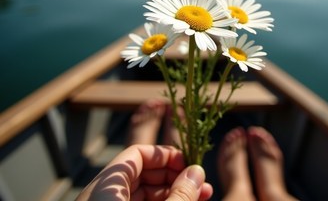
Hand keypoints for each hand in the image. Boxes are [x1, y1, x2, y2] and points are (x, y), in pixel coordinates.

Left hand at [77, 144, 212, 199]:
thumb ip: (180, 194)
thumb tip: (197, 171)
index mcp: (106, 186)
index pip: (137, 154)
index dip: (164, 154)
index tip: (187, 163)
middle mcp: (103, 195)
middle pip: (142, 173)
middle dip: (174, 175)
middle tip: (199, 183)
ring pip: (144, 193)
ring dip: (172, 191)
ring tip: (201, 196)